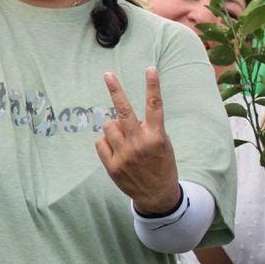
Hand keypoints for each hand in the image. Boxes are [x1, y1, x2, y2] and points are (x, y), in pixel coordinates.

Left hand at [96, 68, 180, 214]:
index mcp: (156, 136)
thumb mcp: (163, 144)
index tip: (150, 69)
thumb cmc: (161, 164)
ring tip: (123, 137)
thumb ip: (147, 128)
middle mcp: (139, 143)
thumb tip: (122, 117)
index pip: (154, 105)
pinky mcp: (112, 166)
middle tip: (108, 74)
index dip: (153, 85)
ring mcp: (124, 155)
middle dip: (115, 90)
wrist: (157, 195)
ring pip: (108, 126)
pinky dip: (106, 142)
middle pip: (124, 111)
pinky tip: (116, 150)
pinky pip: (101, 142)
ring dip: (113, 126)